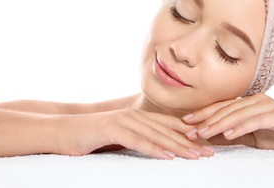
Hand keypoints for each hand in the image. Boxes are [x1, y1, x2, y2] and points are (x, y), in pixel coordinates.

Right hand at [54, 108, 213, 159]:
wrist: (63, 131)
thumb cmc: (91, 137)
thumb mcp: (118, 137)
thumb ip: (136, 139)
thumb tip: (156, 148)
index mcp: (136, 117)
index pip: (168, 126)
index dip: (188, 135)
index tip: (206, 145)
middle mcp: (133, 116)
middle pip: (167, 131)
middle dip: (190, 142)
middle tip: (209, 153)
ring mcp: (123, 121)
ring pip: (156, 136)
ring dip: (177, 147)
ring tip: (196, 156)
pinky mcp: (112, 129)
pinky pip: (137, 141)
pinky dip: (154, 149)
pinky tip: (168, 157)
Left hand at [182, 93, 273, 150]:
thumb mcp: (253, 136)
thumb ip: (234, 134)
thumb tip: (210, 137)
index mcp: (248, 103)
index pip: (221, 107)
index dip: (203, 113)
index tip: (185, 122)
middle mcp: (255, 100)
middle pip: (225, 109)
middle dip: (205, 119)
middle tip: (188, 129)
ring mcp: (266, 105)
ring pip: (237, 114)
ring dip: (218, 124)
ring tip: (202, 132)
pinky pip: (255, 121)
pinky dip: (240, 127)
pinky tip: (228, 134)